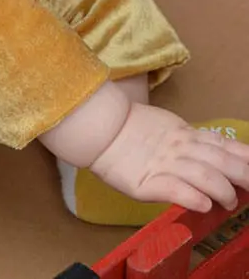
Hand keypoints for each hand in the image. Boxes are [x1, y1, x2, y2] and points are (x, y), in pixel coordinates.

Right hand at [88, 102, 248, 212]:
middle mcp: (180, 147)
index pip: (223, 144)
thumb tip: (214, 153)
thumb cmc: (130, 130)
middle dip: (243, 175)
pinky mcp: (148, 182)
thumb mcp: (166, 128)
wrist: (99, 129)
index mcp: (185, 134)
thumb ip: (188, 140)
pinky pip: (176, 189)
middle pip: (221, 161)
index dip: (244, 156)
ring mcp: (165, 163)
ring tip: (229, 203)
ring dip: (222, 191)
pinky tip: (204, 205)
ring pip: (204, 175)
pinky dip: (193, 197)